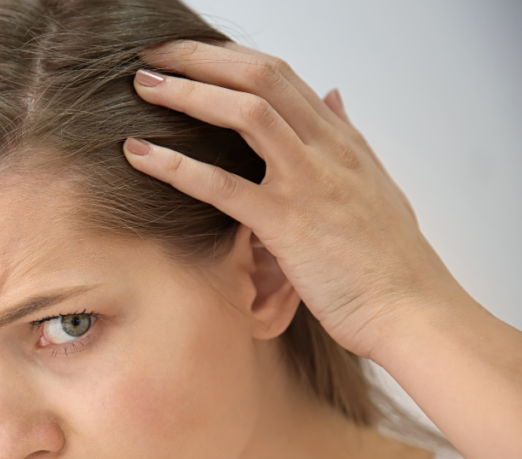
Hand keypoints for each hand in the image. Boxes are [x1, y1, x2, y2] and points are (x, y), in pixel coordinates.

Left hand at [122, 40, 463, 361]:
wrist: (413, 313)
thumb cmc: (390, 261)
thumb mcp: (376, 185)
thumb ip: (349, 138)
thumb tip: (333, 97)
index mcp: (341, 141)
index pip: (280, 76)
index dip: (229, 57)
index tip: (190, 54)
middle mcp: (325, 151)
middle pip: (260, 77)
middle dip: (202, 57)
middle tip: (154, 53)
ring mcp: (306, 183)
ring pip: (245, 114)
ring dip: (188, 93)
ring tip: (143, 86)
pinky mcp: (286, 224)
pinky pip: (221, 185)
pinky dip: (175, 165)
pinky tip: (137, 154)